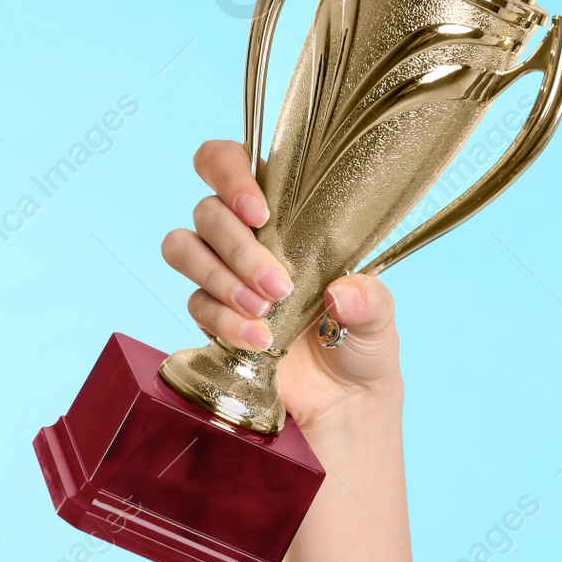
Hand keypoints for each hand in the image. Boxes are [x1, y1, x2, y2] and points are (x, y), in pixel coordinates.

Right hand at [161, 139, 402, 433]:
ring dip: (221, 278)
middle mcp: (244, 234)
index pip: (228, 161)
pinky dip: (224, 320)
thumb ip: (366, 297)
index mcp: (283, 210)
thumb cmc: (360, 340)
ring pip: (184, 247)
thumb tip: (341, 292)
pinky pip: (194, 302)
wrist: (343, 401)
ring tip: (265, 310)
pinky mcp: (209, 314)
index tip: (258, 212)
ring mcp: (221, 272)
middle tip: (279, 284)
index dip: (229, 173)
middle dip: (238, 247)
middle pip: (206, 210)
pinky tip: (259, 340)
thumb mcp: (378, 314)